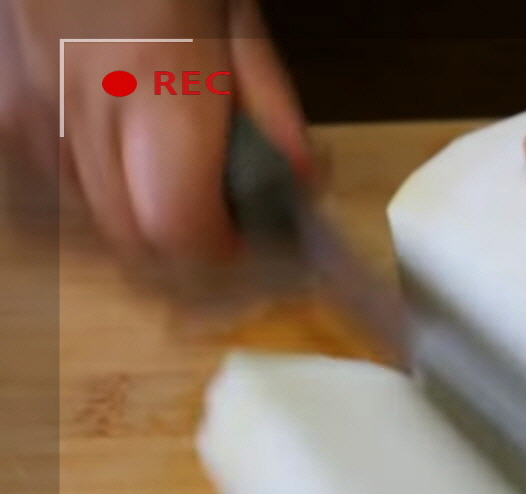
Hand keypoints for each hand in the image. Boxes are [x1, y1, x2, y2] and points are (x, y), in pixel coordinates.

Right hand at [1, 0, 308, 264]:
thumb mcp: (235, 12)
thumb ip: (268, 102)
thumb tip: (303, 176)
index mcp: (156, 84)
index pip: (179, 226)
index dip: (220, 246)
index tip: (251, 236)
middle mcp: (82, 107)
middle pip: (131, 238)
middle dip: (185, 245)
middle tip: (225, 221)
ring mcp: (32, 108)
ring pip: (87, 217)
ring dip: (139, 220)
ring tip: (177, 186)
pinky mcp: (5, 104)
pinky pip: (50, 179)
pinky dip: (93, 187)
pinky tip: (125, 157)